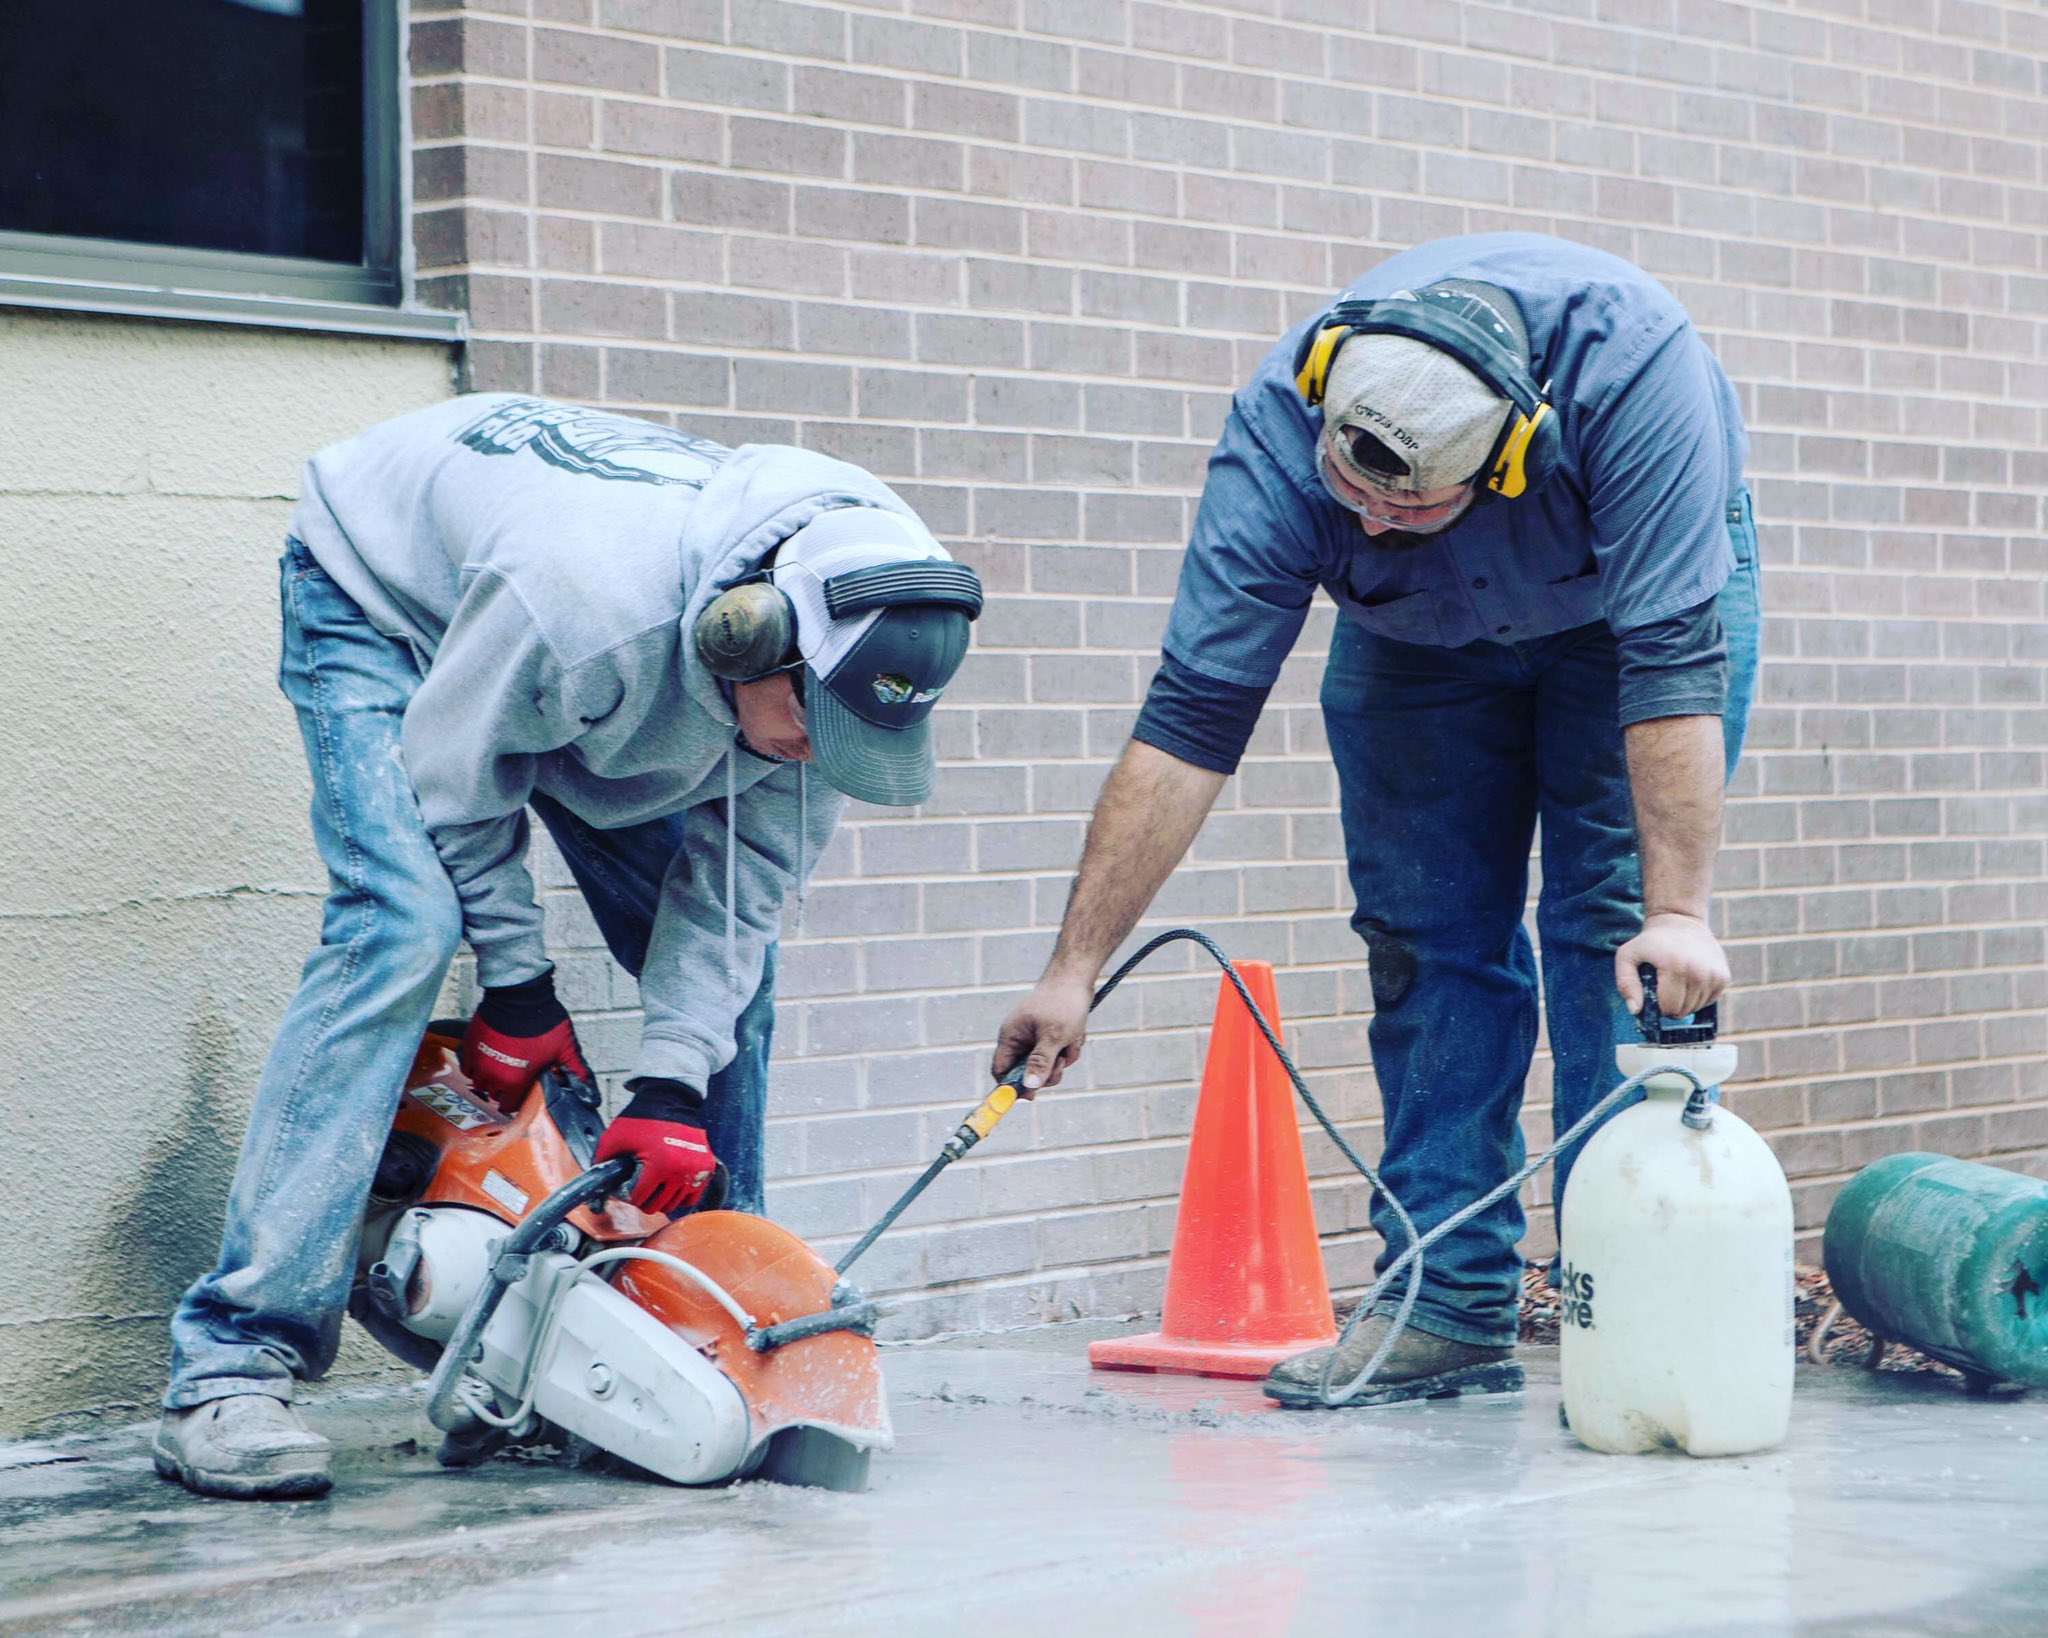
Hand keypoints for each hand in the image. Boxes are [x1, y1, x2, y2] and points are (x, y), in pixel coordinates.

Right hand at [460, 967, 590, 1101]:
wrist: (519, 996)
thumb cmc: (542, 1021)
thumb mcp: (564, 1048)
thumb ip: (574, 1070)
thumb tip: (587, 1088)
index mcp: (515, 1081)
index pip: (509, 1105)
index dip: (516, 1101)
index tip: (519, 1094)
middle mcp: (493, 1076)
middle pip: (493, 1094)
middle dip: (503, 1090)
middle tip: (512, 1078)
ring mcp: (479, 1061)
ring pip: (479, 1081)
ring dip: (487, 1079)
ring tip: (498, 1068)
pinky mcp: (469, 1046)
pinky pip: (467, 1066)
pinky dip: (474, 1066)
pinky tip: (486, 1058)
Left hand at [595, 1078, 717, 1214]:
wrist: (670, 1099)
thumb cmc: (643, 1118)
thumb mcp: (614, 1138)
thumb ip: (601, 1162)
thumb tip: (595, 1185)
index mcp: (659, 1166)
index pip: (639, 1199)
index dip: (627, 1194)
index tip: (626, 1185)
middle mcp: (681, 1171)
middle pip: (656, 1206)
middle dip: (643, 1199)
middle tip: (639, 1186)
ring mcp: (696, 1170)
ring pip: (674, 1205)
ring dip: (660, 1199)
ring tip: (653, 1185)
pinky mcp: (706, 1168)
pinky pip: (691, 1197)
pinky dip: (680, 1196)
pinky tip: (669, 1186)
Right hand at [991, 972, 1095, 1094]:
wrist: (1076, 977)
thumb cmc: (1062, 1003)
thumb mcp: (1053, 1036)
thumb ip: (1040, 1062)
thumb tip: (1029, 1086)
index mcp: (1010, 1037)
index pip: (1001, 1071)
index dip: (1012, 1087)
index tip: (1031, 1096)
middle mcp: (1020, 1039)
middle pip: (1028, 1073)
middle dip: (1048, 1070)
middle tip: (1061, 1061)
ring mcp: (1035, 1038)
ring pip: (1048, 1065)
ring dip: (1063, 1058)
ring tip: (1071, 1040)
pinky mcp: (1051, 1036)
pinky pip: (1059, 1054)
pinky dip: (1069, 1048)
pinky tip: (1076, 1033)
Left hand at [1615, 913, 1729, 1019]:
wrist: (1680, 921)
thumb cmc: (1650, 942)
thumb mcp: (1627, 956)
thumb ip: (1625, 984)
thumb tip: (1635, 1011)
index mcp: (1675, 966)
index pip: (1668, 1008)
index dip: (1657, 1004)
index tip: (1654, 989)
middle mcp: (1699, 972)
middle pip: (1682, 1011)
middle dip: (1670, 1004)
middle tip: (1664, 985)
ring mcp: (1715, 975)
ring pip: (1696, 1008)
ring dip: (1684, 1000)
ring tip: (1676, 979)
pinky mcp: (1724, 977)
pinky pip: (1708, 1001)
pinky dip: (1697, 996)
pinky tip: (1689, 979)